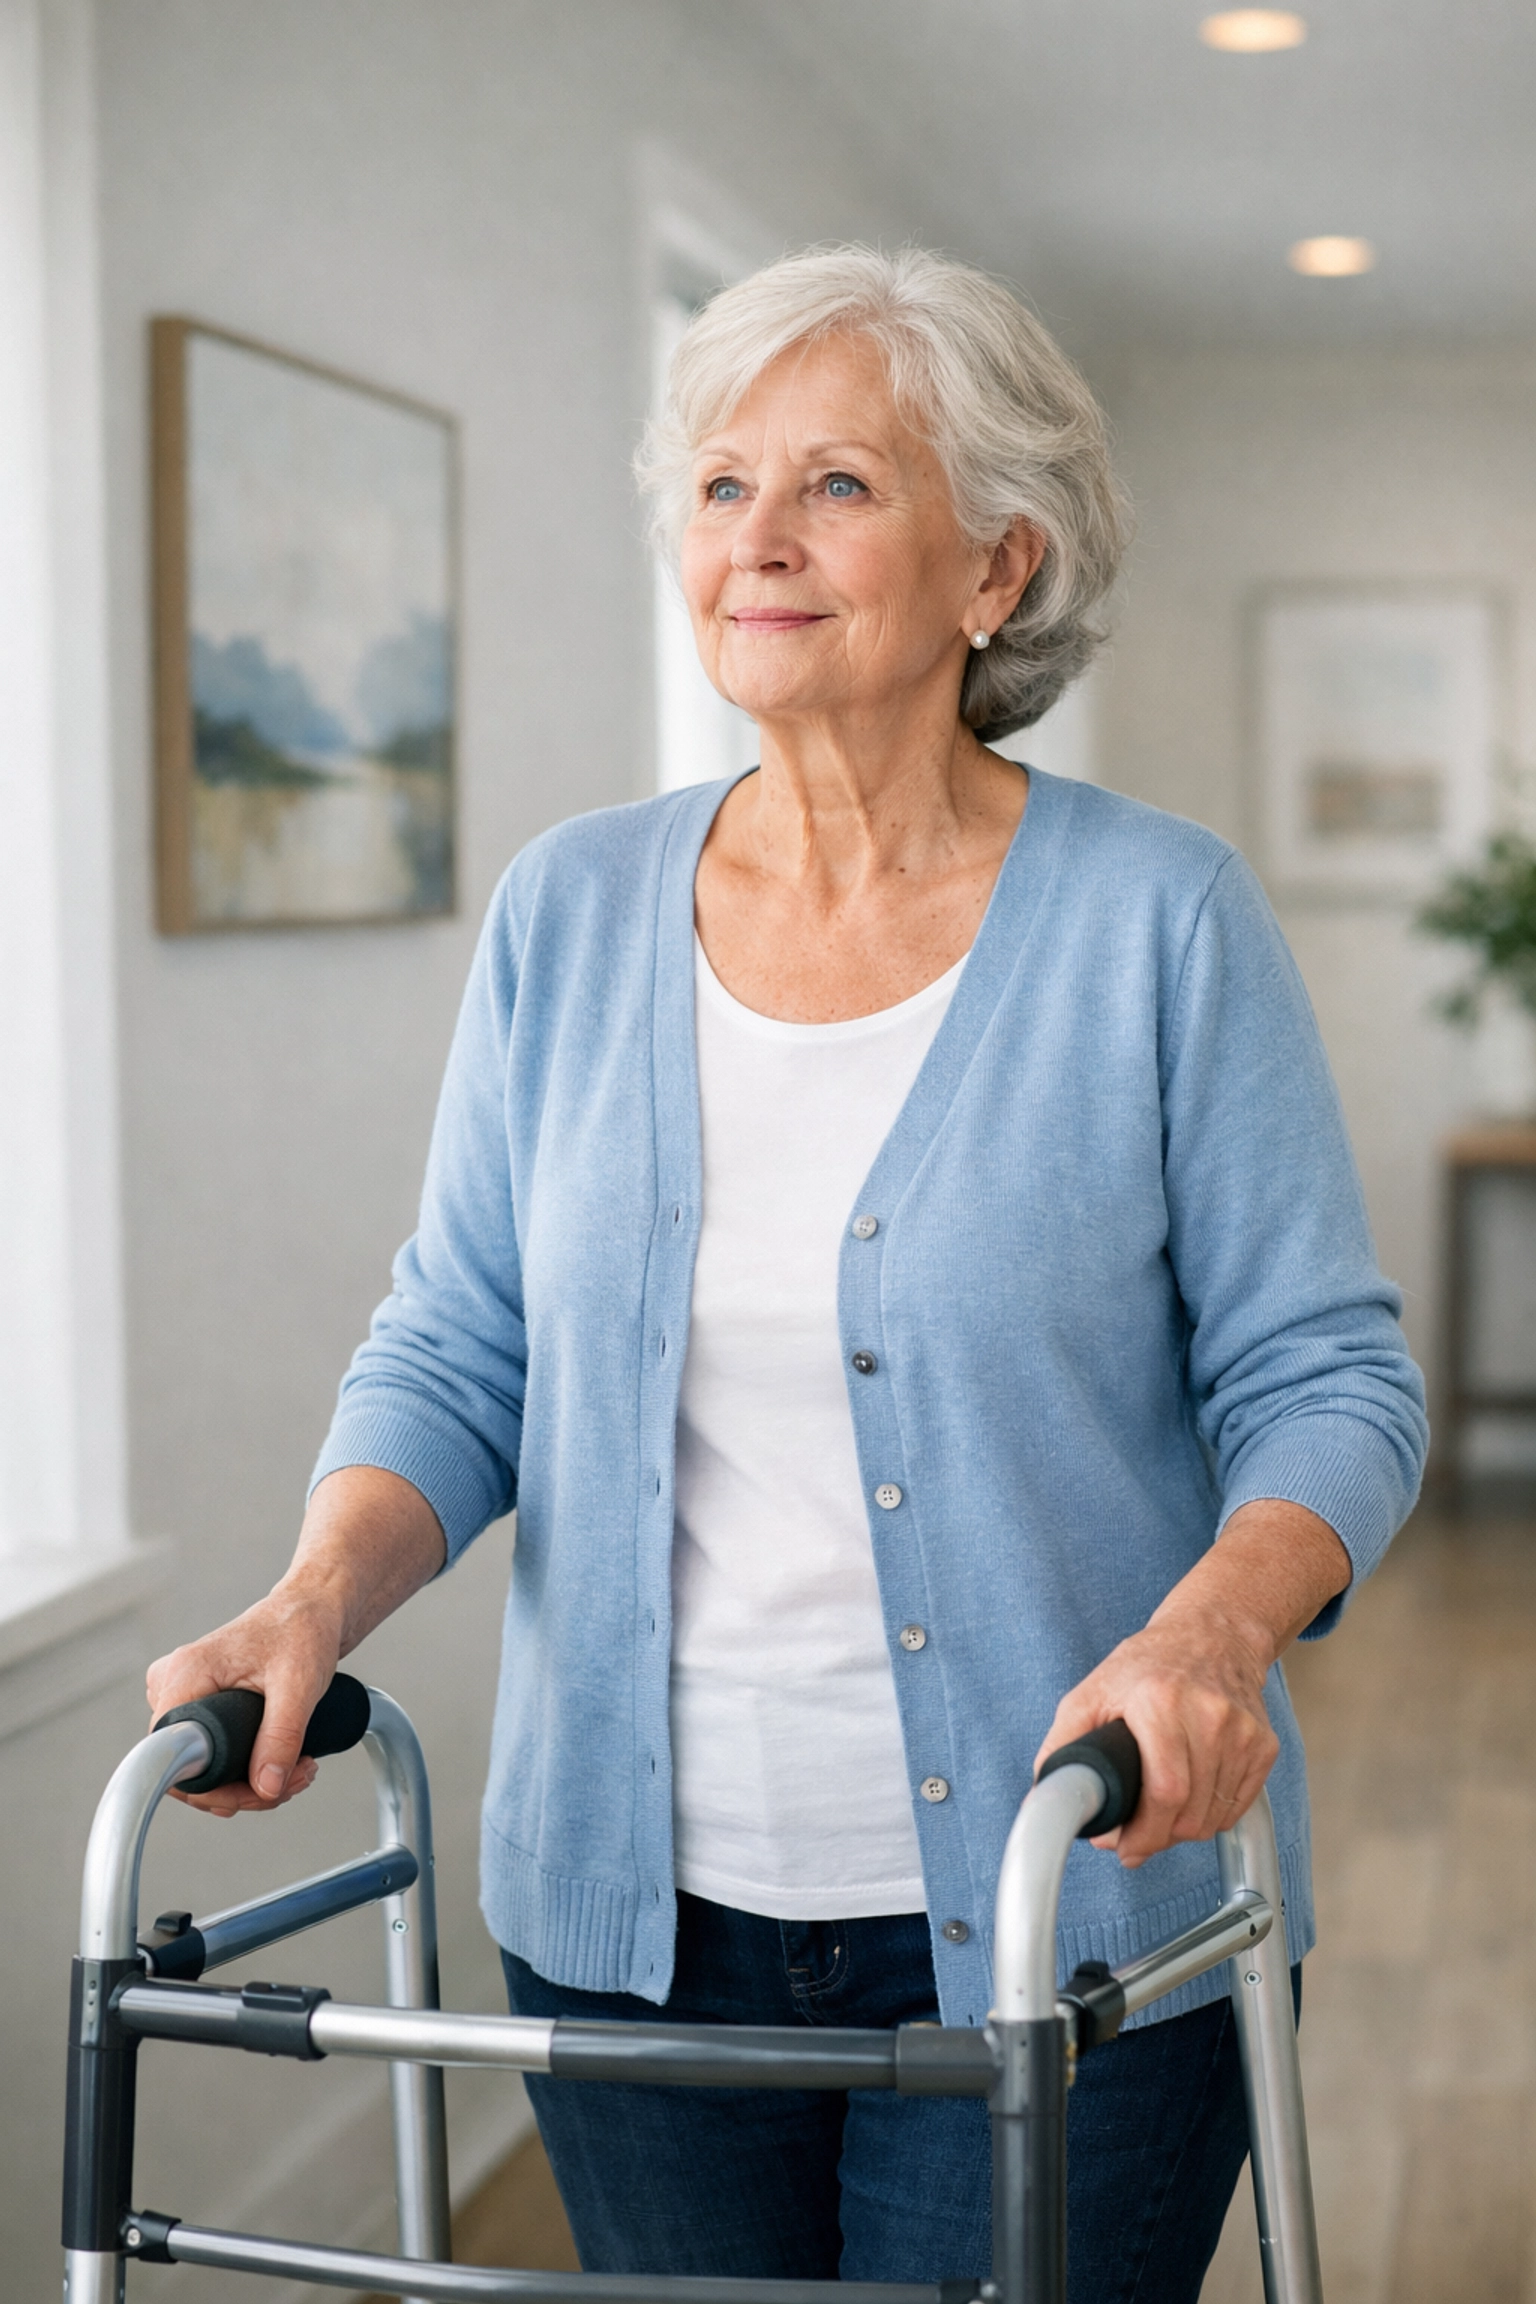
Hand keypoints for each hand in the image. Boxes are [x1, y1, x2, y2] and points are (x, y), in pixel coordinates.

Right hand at [146, 1587, 340, 1818]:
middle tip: (291, 1782)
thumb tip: (266, 1787)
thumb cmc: (302, 1628)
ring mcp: (185, 1695)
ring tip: (296, 1771)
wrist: (312, 1610)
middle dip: (242, 1788)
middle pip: (188, 1769)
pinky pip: (211, 1754)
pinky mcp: (201, 1704)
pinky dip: (245, 1768)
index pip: (171, 1756)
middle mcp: (174, 1684)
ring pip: (202, 1767)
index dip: (211, 1788)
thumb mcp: (298, 1684)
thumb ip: (282, 1736)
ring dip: (249, 1782)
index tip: (256, 1792)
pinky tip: (281, 1764)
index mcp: (186, 1673)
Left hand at [1033, 1614, 1277, 1867]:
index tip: (1125, 1848)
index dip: (1144, 1833)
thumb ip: (1063, 1742)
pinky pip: (1236, 1807)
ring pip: (1214, 1817)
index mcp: (1161, 1701)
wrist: (1212, 1635)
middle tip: (1138, 1834)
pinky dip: (1211, 1815)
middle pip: (1190, 1813)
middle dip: (1158, 1837)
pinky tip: (1191, 1798)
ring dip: (1183, 1829)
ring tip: (1161, 1812)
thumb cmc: (1147, 1666)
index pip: (1165, 1791)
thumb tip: (1047, 1795)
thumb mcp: (1092, 1692)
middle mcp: (1209, 1714)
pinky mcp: (1263, 1744)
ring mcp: (1242, 1731)